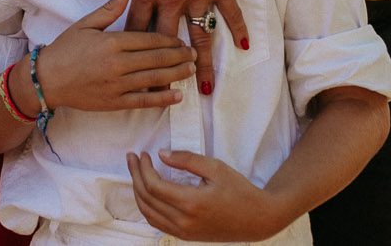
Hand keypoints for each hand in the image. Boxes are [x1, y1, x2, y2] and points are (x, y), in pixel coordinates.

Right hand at [32, 0, 193, 114]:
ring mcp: (117, 85)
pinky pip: (144, 101)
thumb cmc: (64, 49)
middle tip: (194, 53)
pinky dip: (163, 99)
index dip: (168, 40)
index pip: (148, 39)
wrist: (46, 80)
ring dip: (176, 74)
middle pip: (156, 58)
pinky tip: (177, 96)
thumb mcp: (85, 24)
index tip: (181, 39)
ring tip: (191, 70)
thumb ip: (109, 9)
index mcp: (112, 41)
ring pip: (155, 79)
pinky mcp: (115, 102)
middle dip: (178, 56)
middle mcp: (118, 63)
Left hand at [70, 0, 244, 95]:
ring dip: (202, 61)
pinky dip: (238, 28)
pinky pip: (230, 10)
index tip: (127, 71)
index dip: (130, 50)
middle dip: (165, 66)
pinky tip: (242, 46)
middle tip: (165, 89)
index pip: (135, 27)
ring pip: (201, 34)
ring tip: (204, 89)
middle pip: (167, 39)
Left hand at [128, 149, 286, 242]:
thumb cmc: (239, 190)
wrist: (257, 219)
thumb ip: (186, 159)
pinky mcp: (186, 236)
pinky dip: (147, 207)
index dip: (143, 168)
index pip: (153, 186)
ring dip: (138, 192)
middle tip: (133, 158)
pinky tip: (148, 193)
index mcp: (191, 203)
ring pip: (148, 213)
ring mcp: (184, 232)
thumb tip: (161, 155)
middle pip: (147, 199)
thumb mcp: (215, 168)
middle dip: (135, 176)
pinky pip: (158, 223)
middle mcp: (184, 221)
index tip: (143, 154)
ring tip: (136, 173)